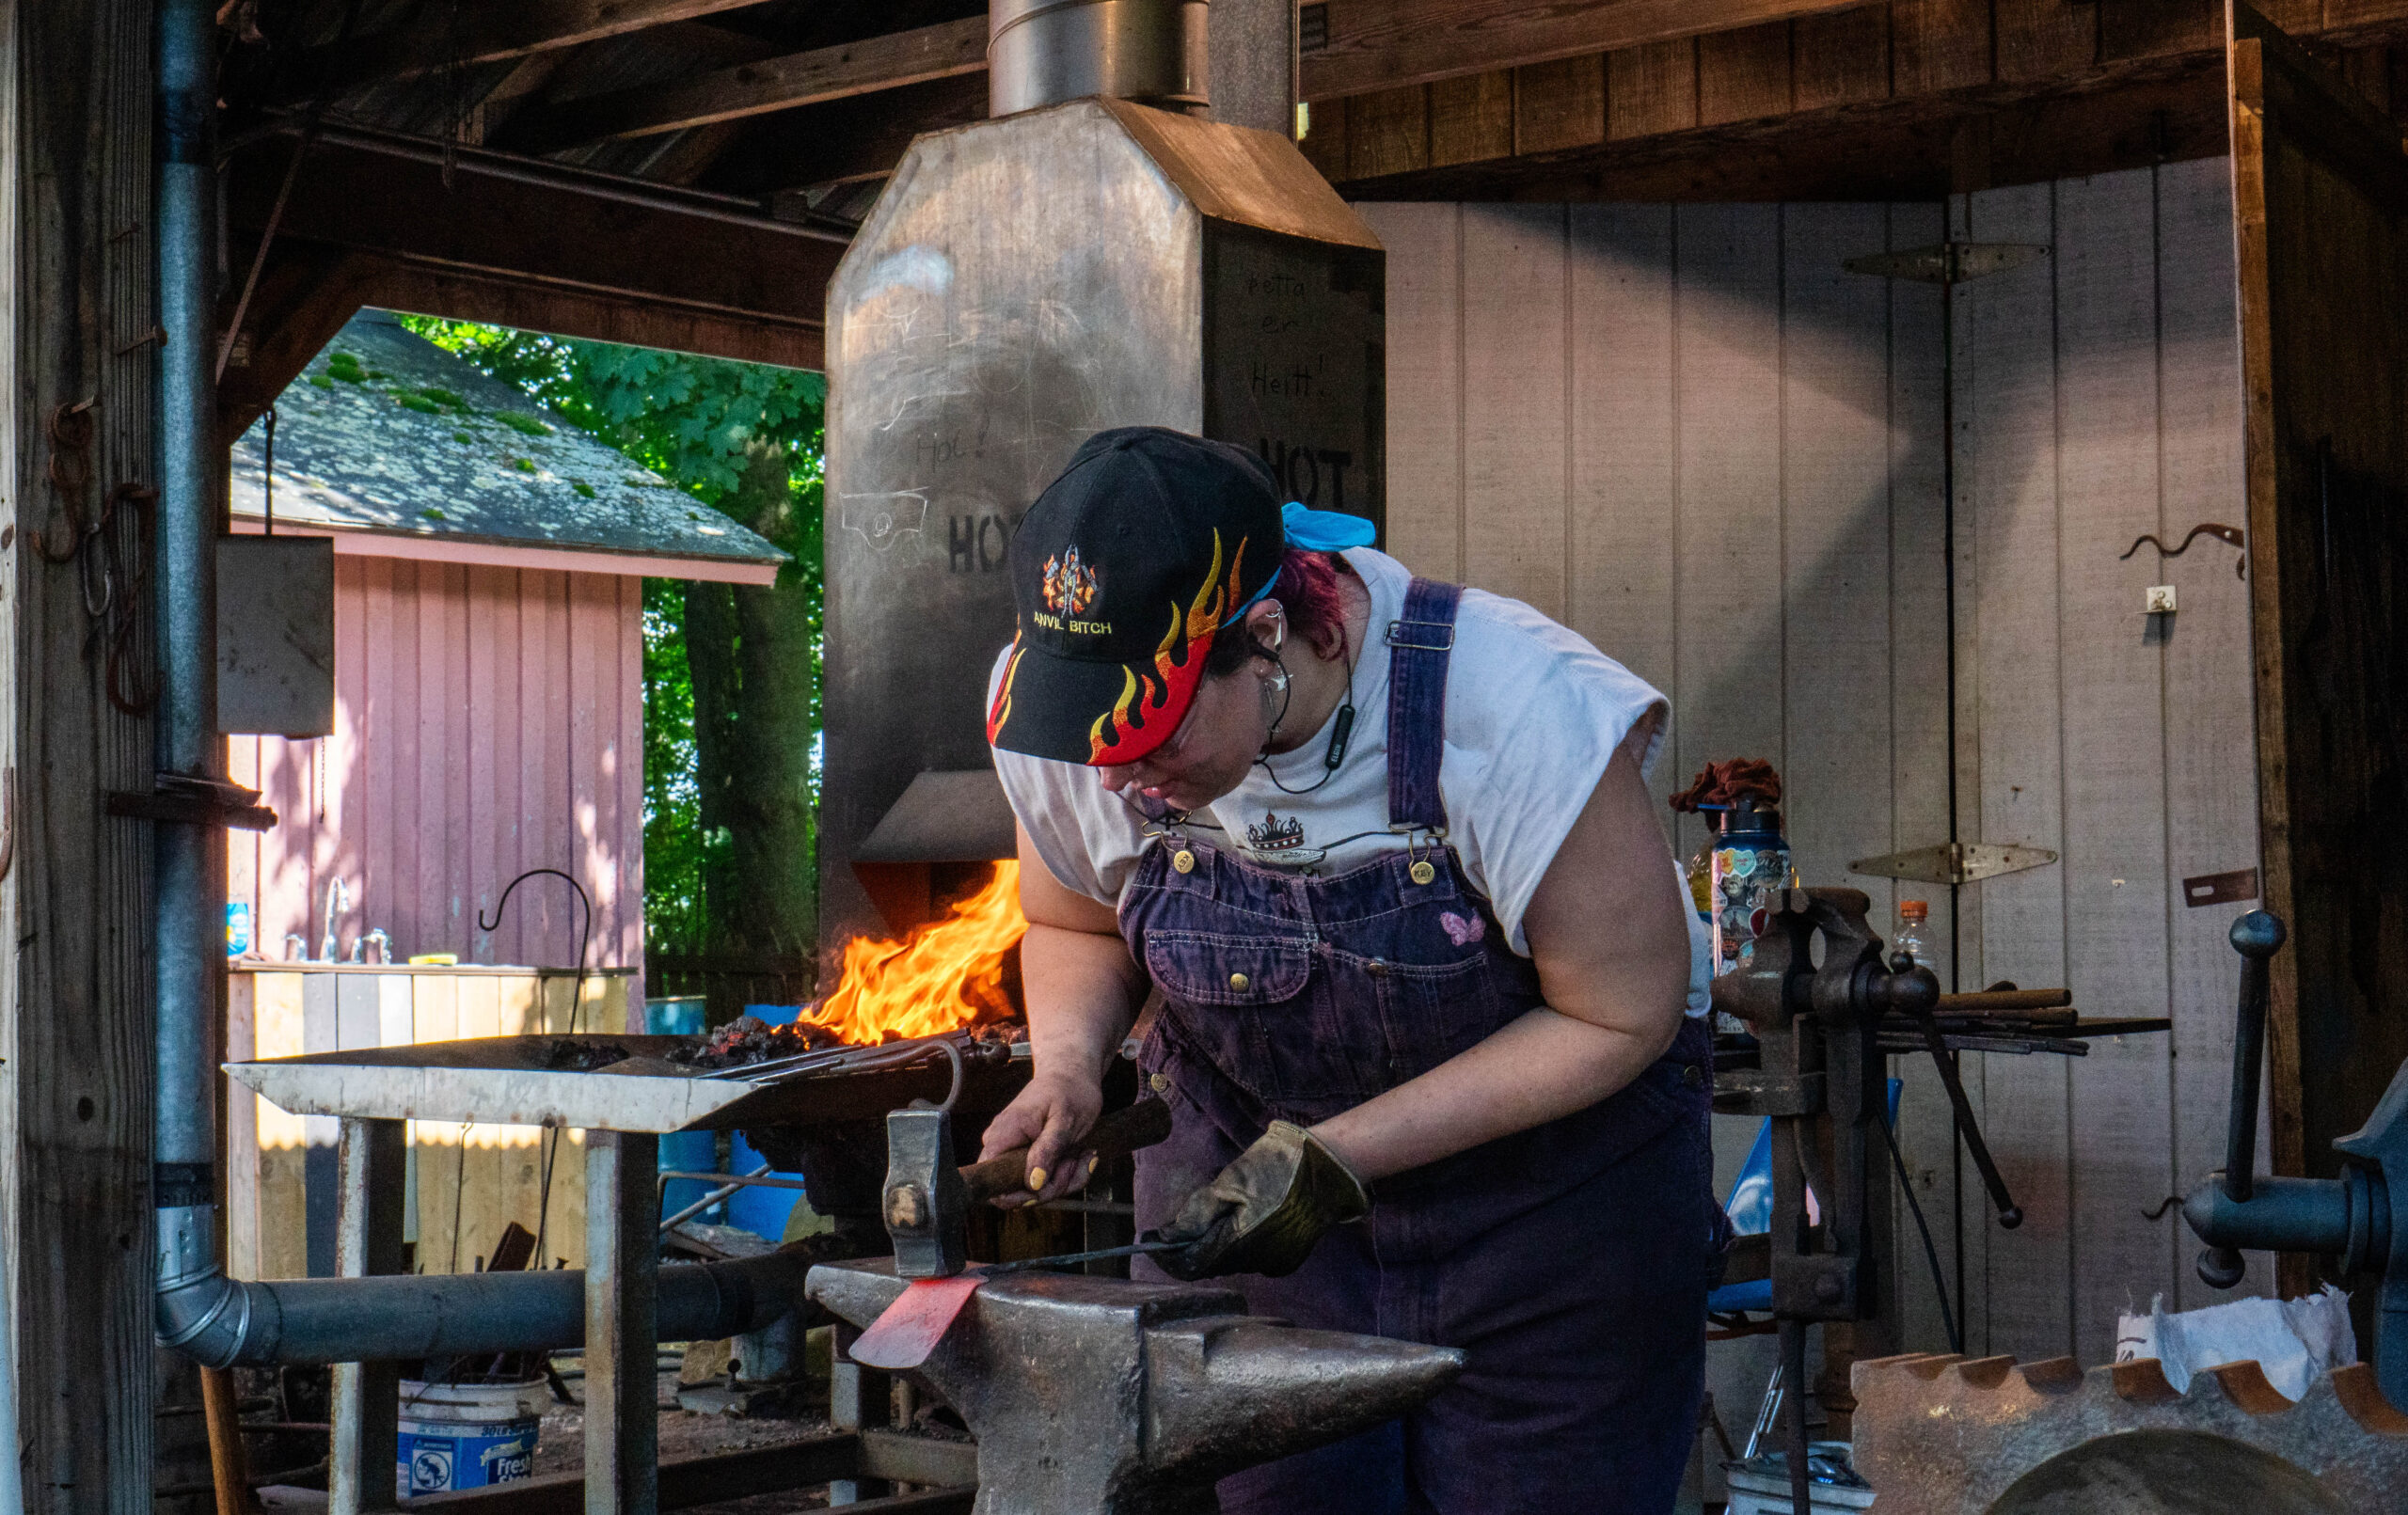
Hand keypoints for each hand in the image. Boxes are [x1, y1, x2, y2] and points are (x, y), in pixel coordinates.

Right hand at [977, 1067, 1103, 1205]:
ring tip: (1081, 1154)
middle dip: (1052, 1185)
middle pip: (1016, 1191)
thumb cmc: (1069, 1091)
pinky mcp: (1028, 1159)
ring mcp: (1014, 1154)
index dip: (1017, 1194)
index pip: (991, 1179)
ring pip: (1034, 1189)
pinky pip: (1045, 1182)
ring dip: (1065, 1178)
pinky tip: (1081, 1157)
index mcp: (1003, 1134)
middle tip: (1074, 1161)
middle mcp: (1002, 1146)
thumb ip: (1047, 1150)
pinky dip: (1068, 1175)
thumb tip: (1033, 1183)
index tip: (1046, 1184)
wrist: (1072, 1076)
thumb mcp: (1064, 1120)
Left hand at [1150, 1121, 1368, 1279]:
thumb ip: (1198, 1212)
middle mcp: (1257, 1262)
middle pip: (1210, 1264)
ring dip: (1216, 1244)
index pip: (1191, 1264)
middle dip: (1191, 1246)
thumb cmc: (1278, 1166)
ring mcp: (1276, 1263)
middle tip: (1177, 1223)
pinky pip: (1254, 1259)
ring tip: (1216, 1215)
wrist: (1329, 1166)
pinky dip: (1240, 1245)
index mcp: (1240, 1243)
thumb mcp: (1231, 1179)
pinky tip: (1244, 1220)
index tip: (1148, 1242)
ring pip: (1232, 1262)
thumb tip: (1169, 1236)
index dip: (1167, 1255)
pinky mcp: (1290, 1259)